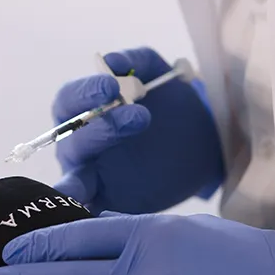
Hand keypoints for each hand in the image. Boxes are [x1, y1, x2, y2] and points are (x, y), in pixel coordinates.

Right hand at [52, 47, 224, 214]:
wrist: (205, 144)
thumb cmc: (171, 105)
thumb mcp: (160, 74)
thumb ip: (137, 60)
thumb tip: (111, 60)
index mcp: (84, 112)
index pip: (68, 101)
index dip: (85, 93)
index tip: (112, 86)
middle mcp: (80, 146)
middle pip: (70, 140)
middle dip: (102, 127)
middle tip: (140, 116)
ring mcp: (92, 178)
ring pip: (74, 179)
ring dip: (91, 167)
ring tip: (113, 155)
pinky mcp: (110, 204)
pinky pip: (88, 213)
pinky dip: (84, 214)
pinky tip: (93, 213)